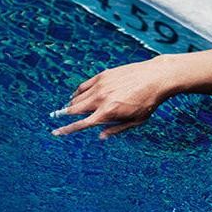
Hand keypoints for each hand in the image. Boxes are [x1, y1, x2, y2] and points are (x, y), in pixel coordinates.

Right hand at [50, 56, 174, 138]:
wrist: (155, 78)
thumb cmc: (148, 102)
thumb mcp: (136, 121)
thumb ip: (116, 129)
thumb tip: (100, 136)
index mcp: (108, 112)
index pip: (81, 124)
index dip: (66, 129)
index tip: (55, 132)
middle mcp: (101, 99)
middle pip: (75, 109)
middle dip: (64, 115)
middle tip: (56, 118)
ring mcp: (100, 85)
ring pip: (78, 97)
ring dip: (72, 105)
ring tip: (70, 109)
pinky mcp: (102, 75)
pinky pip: (84, 86)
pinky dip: (78, 92)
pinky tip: (76, 96)